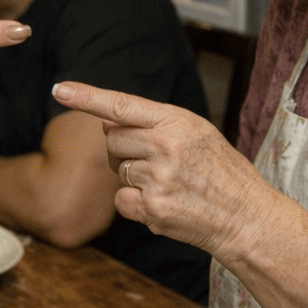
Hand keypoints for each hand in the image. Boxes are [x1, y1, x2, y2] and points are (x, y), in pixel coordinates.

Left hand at [51, 81, 272, 261]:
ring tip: (169, 184)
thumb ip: (153, 124)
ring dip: (134, 177)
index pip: (123, 104)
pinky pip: (121, 199)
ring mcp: (159, 178)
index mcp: (178, 121)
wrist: (248, 218)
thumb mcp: (197, 134)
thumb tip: (106, 123)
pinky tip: (163, 204)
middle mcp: (166, 146)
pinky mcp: (153, 208)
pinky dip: (134, 204)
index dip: (87, 96)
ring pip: (117, 170)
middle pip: (112, 140)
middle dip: (124, 150)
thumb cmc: (222, 173)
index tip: (59, 89)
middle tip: (157, 162)